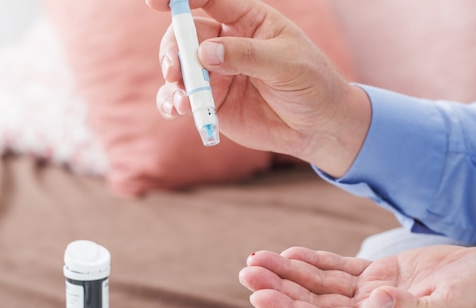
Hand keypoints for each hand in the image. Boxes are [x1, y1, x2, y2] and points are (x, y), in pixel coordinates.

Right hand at [147, 0, 370, 176]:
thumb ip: (246, 56)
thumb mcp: (286, 65)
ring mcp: (218, 74)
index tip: (157, 3)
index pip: (210, 1)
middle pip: (187, 35)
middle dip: (175, 50)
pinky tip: (177, 110)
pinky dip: (173, 104)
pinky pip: (184, 99)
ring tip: (183, 101)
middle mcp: (227, 44)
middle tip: (175, 71)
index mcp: (248, 21)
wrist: (319, 127)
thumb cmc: (312, 85)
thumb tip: (204, 53)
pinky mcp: (214, 102)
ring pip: (181, 69)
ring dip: (174, 81)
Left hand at [239, 245, 475, 307]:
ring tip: (259, 259)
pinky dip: (313, 263)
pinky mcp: (377, 276)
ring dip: (288, 273)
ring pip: (319, 287)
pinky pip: (337, 271)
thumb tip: (377, 304)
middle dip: (278, 288)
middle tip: (250, 271)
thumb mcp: (452, 304)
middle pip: (312, 305)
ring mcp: (371, 295)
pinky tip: (293, 254)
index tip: (260, 295)